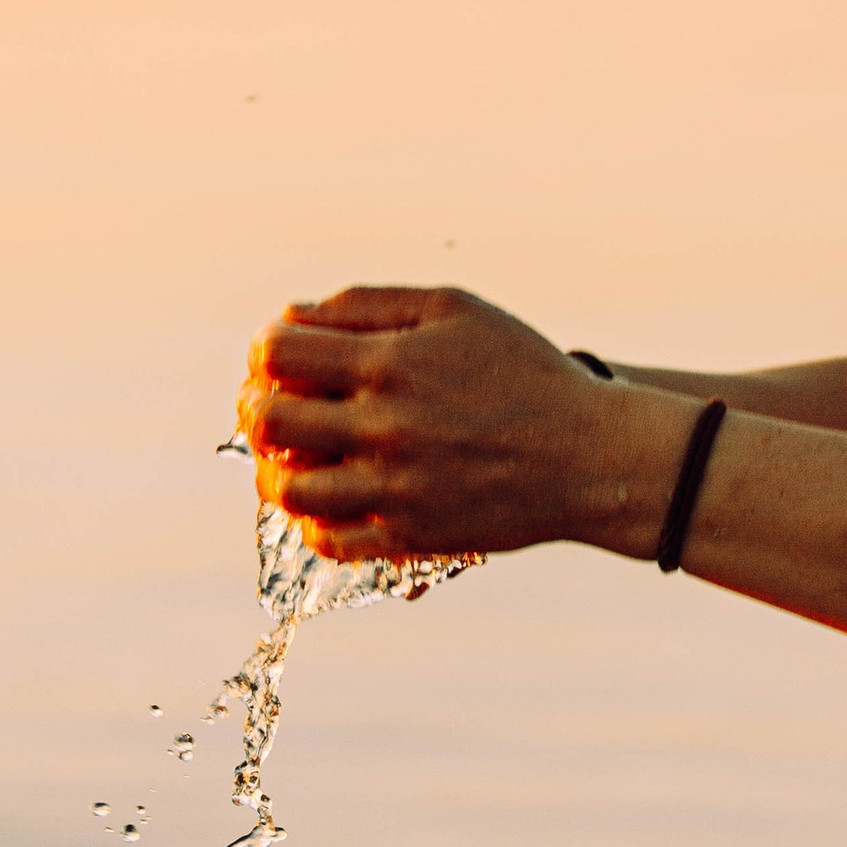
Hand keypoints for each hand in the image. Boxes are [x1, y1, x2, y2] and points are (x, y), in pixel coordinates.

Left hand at [239, 285, 673, 560]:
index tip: (284, 359)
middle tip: (275, 408)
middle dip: (257, 408)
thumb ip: (369, 305)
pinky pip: (328, 540)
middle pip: (268, 422)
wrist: (589, 455)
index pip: (277, 354)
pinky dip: (313, 520)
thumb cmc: (523, 371)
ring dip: (277, 469)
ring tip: (297, 458)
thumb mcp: (454, 310)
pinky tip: (330, 498)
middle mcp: (385, 426)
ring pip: (288, 489)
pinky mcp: (410, 535)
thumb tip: (294, 316)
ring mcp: (395, 487)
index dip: (266, 352)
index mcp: (390, 362)